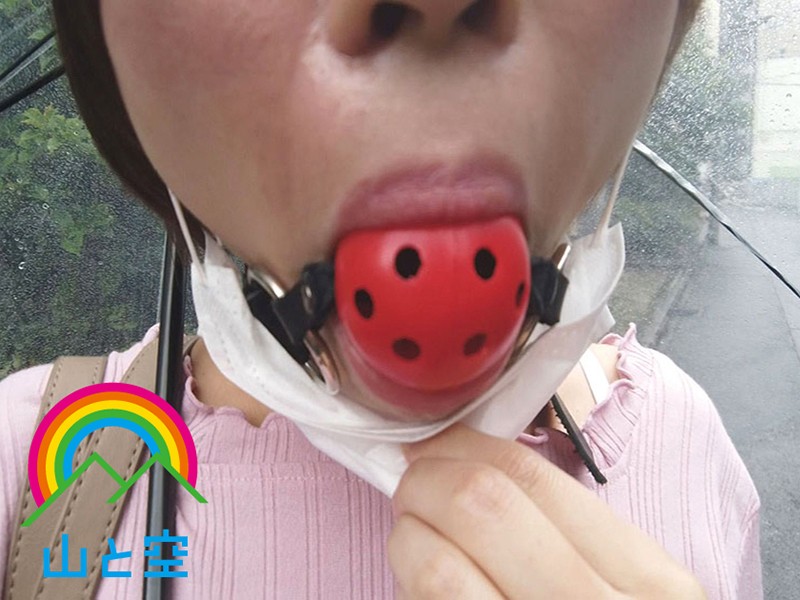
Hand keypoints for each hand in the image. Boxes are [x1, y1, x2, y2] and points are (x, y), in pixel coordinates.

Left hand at [388, 424, 705, 598]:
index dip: (465, 449)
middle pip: (481, 506)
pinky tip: (425, 583)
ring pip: (437, 569)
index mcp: (651, 587)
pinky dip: (412, 589)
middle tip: (413, 484)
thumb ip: (567, 536)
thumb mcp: (622, 594)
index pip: (531, 479)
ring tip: (414, 538)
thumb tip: (469, 467)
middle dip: (426, 481)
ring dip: (408, 539)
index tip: (438, 445)